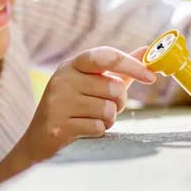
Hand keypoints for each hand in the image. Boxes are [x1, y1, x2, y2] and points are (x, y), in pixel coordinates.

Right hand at [20, 46, 154, 160]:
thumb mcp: (95, 82)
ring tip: (92, 118)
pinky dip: (98, 130)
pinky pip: (98, 127)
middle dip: (119, 101)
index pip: (106, 56)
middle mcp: (63, 79)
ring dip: (108, 118)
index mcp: (73, 64)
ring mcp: (58, 102)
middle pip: (114, 87)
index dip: (131, 65)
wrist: (40, 139)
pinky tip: (83, 129)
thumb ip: (121, 68)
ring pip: (108, 109)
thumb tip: (148, 50)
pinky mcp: (58, 126)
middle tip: (107, 106)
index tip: (151, 77)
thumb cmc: (75, 106)